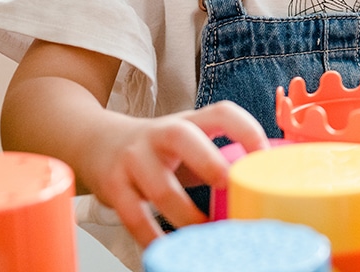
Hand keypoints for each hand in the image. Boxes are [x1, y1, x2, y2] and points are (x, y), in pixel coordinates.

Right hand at [84, 101, 268, 246]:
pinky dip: (152, 236)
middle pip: (184, 137)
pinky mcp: (113, 185)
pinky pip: (133, 216)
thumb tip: (261, 185)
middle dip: (209, 162)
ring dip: (186, 214)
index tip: (263, 154)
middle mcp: (160, 134)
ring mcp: (134, 158)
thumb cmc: (158, 148)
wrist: (96, 142)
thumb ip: (218, 157)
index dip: (245, 128)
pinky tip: (167, 247)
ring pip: (160, 187)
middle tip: (230, 186)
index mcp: (189, 121)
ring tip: (206, 231)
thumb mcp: (188, 142)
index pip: (221, 112)